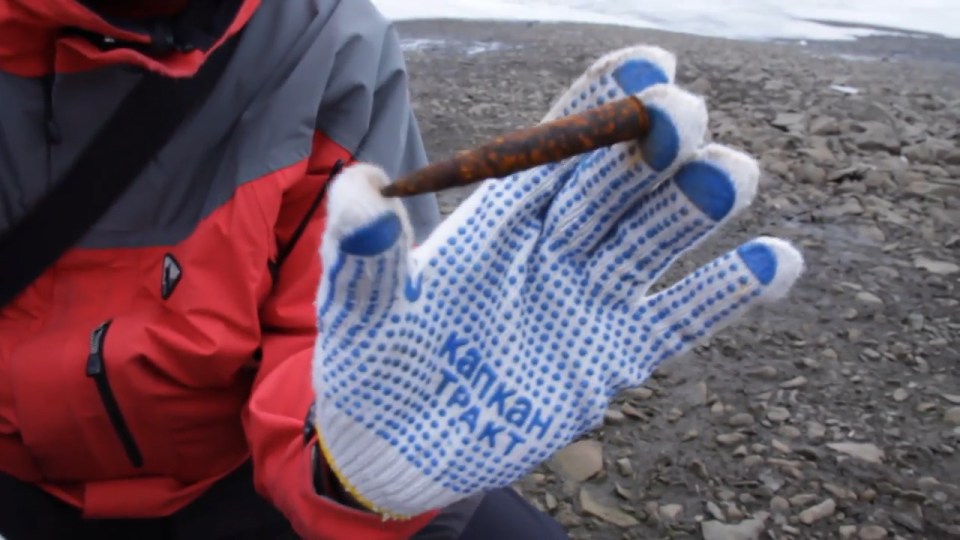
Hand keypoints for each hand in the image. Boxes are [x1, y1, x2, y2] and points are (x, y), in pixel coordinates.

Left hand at [309, 45, 803, 517]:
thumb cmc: (373, 365)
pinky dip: (726, 293)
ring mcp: (590, 298)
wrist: (398, 447)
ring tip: (729, 175)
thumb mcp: (361, 309)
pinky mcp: (615, 357)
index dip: (600, 103)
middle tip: (681, 118)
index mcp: (498, 218)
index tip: (647, 64)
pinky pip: (680, 320)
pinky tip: (775, 263)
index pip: (557, 148)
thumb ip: (366, 253)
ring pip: (654, 238)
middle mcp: (555, 246)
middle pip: (616, 181)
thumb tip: (358, 186)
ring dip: (693, 204)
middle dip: (651, 144)